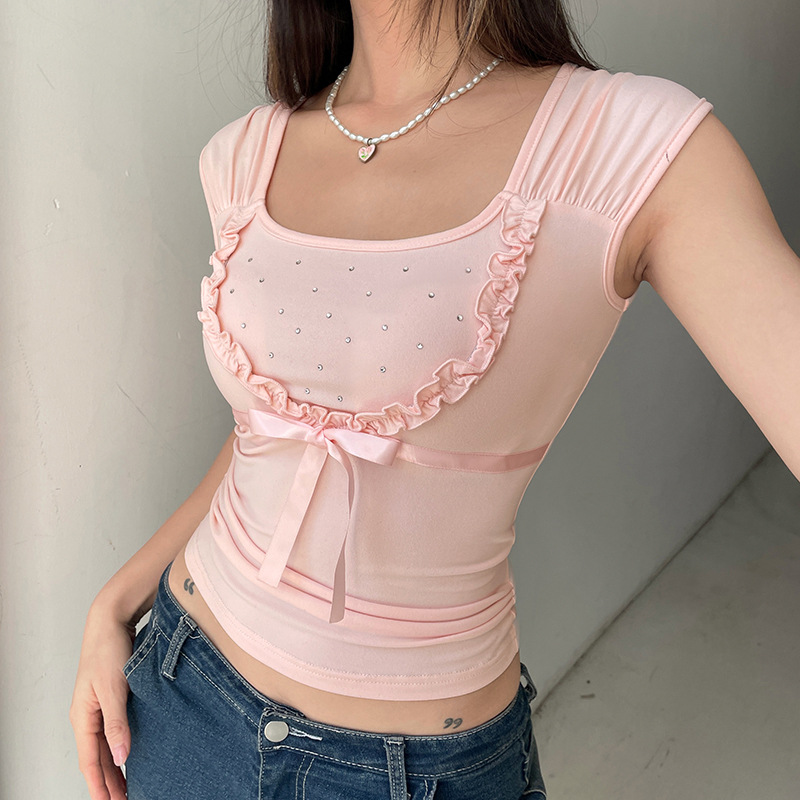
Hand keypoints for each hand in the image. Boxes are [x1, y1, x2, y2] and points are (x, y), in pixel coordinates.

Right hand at [69, 602, 140, 799]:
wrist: (111, 620)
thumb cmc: (109, 649)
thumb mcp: (114, 688)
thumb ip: (117, 724)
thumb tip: (120, 757)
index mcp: (82, 716)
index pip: (90, 761)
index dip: (101, 785)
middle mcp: (87, 715)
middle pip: (97, 757)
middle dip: (109, 781)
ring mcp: (97, 706)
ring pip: (105, 745)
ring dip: (115, 766)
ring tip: (129, 785)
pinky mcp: (110, 697)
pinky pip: (112, 730)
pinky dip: (120, 746)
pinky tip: (130, 753)